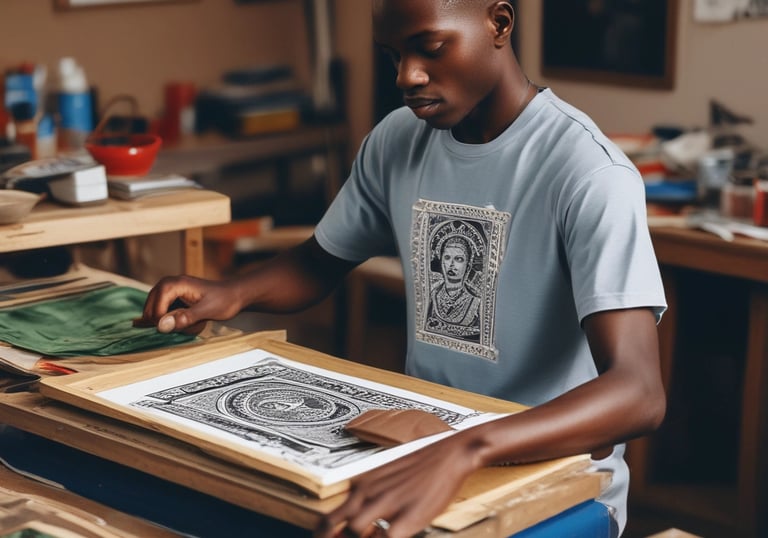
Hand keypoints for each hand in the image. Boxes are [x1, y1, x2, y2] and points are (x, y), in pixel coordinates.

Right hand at [137, 275, 243, 333]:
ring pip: (155, 307)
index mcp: (176, 284)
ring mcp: (171, 288)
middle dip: (160, 320)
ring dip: (164, 319)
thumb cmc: (224, 301)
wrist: (235, 294)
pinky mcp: (174, 294)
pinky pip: (162, 308)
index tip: (171, 329)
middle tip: (179, 326)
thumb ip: (185, 318)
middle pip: (151, 305)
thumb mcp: (207, 311)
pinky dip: (168, 317)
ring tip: (182, 324)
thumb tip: (163, 325)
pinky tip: (182, 321)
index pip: (156, 305)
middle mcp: (170, 282)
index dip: (160, 320)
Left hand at [315, 434, 478, 537]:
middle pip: (332, 526)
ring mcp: (385, 506)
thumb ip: (372, 493)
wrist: (448, 454)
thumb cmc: (422, 463)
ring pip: (353, 532)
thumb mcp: (387, 474)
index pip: (330, 515)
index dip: (322, 535)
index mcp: (362, 484)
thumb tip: (360, 514)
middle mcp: (368, 493)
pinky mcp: (405, 518)